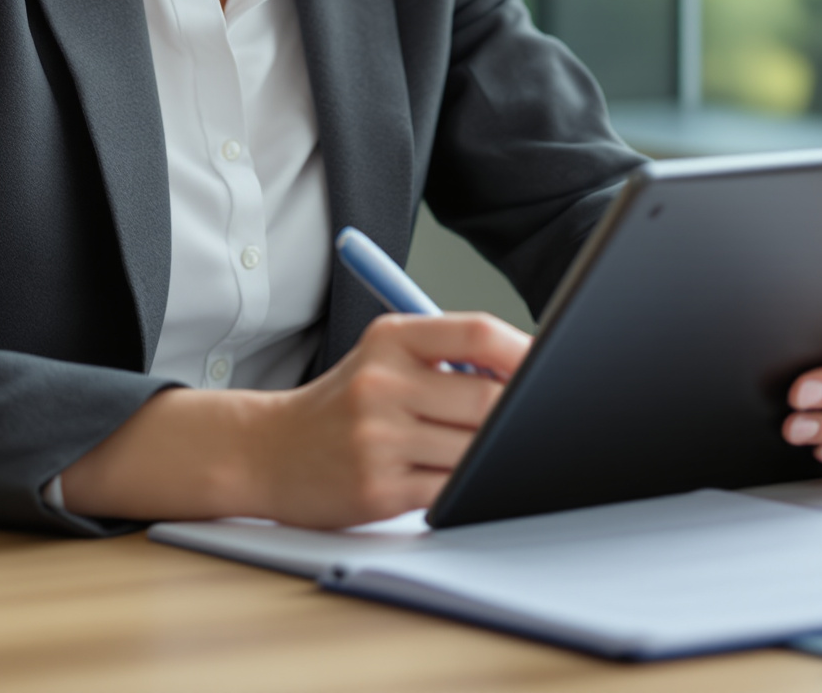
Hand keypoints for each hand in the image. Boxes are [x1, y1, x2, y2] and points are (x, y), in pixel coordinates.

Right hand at [56, 311, 528, 526]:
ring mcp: (378, 438)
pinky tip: (469, 479)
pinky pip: (451, 489)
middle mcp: (383, 383)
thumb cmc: (342, 404)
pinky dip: (471, 487)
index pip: (477, 332)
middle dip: (519, 414)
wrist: (267, 451)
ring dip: (498, 454)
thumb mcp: (384, 357)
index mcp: (390, 338)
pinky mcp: (377, 488)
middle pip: (489, 397)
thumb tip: (532, 371)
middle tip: (538, 421)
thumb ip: (448, 357)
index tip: (554, 368)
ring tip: (501, 451)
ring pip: (476, 448)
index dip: (525, 351)